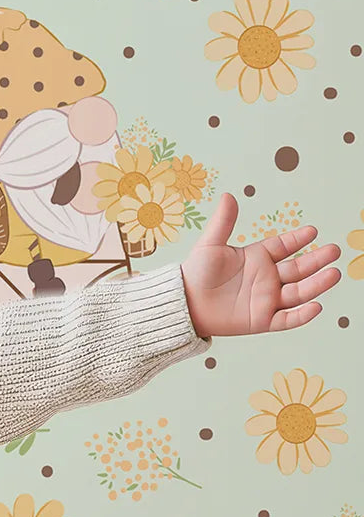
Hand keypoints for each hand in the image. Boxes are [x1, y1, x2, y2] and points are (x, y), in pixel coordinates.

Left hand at [181, 192, 341, 336]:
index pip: (284, 246)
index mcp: (257, 257)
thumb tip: (228, 196)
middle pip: (298, 269)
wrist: (183, 303)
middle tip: (333, 250)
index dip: (298, 239)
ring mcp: (266, 299)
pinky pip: (287, 319)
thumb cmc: (195, 273)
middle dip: (317, 260)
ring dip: (317, 284)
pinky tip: (315, 306)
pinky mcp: (262, 320)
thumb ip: (223, 223)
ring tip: (334, 273)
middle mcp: (266, 278)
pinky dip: (301, 315)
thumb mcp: (210, 245)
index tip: (313, 231)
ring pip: (299, 292)